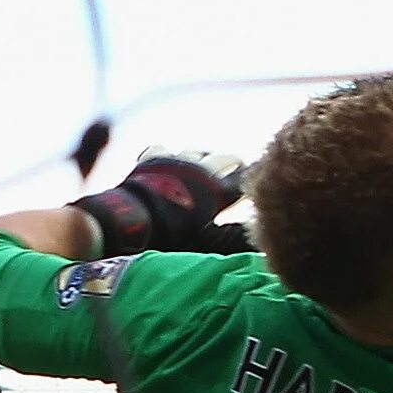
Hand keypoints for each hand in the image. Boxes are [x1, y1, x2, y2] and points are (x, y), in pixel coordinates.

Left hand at [69, 148, 246, 256]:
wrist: (132, 219)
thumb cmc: (172, 237)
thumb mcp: (208, 242)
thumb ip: (234, 238)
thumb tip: (256, 237)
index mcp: (216, 189)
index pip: (243, 177)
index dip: (253, 177)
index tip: (260, 177)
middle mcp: (200, 169)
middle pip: (224, 160)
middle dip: (232, 165)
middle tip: (236, 169)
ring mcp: (176, 161)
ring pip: (197, 152)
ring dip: (203, 158)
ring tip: (205, 166)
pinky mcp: (153, 159)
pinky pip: (165, 150)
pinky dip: (170, 156)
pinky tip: (168, 161)